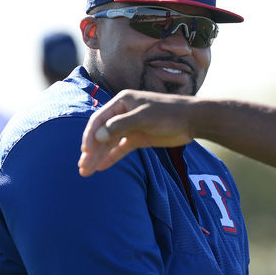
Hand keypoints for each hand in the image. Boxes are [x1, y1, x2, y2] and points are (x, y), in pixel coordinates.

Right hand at [78, 90, 195, 176]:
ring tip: (87, 172)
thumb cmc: (169, 113)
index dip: (90, 136)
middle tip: (82, 168)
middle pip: (102, 134)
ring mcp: (131, 126)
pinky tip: (102, 168)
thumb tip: (98, 136)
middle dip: (91, 151)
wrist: (193, 119)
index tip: (86, 152)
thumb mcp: (143, 117)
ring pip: (110, 143)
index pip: (99, 120)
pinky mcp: (140, 138)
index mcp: (122, 102)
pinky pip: (121, 148)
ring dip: (99, 156)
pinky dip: (112, 157)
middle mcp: (124, 114)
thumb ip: (120, 126)